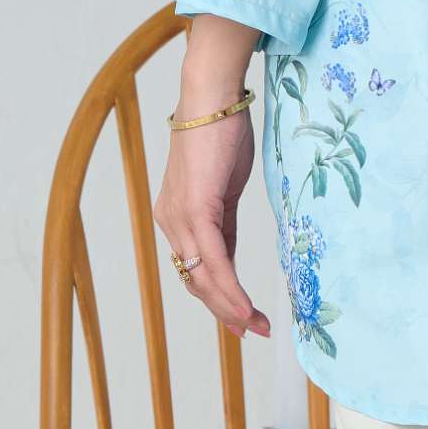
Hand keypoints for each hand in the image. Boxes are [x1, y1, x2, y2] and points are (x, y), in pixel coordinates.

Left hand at [156, 49, 272, 339]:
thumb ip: (224, 223)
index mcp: (176, 217)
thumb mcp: (224, 189)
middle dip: (225, 312)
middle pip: (196, 282)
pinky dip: (230, 289)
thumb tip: (231, 253)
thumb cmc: (222, 134)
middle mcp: (170, 222)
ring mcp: (179, 218)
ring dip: (230, 308)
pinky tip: (246, 306)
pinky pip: (215, 261)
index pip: (195, 270)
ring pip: (203, 278)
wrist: (212, 97)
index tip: (242, 320)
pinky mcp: (195, 210)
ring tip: (257, 326)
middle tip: (254, 331)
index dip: (217, 299)